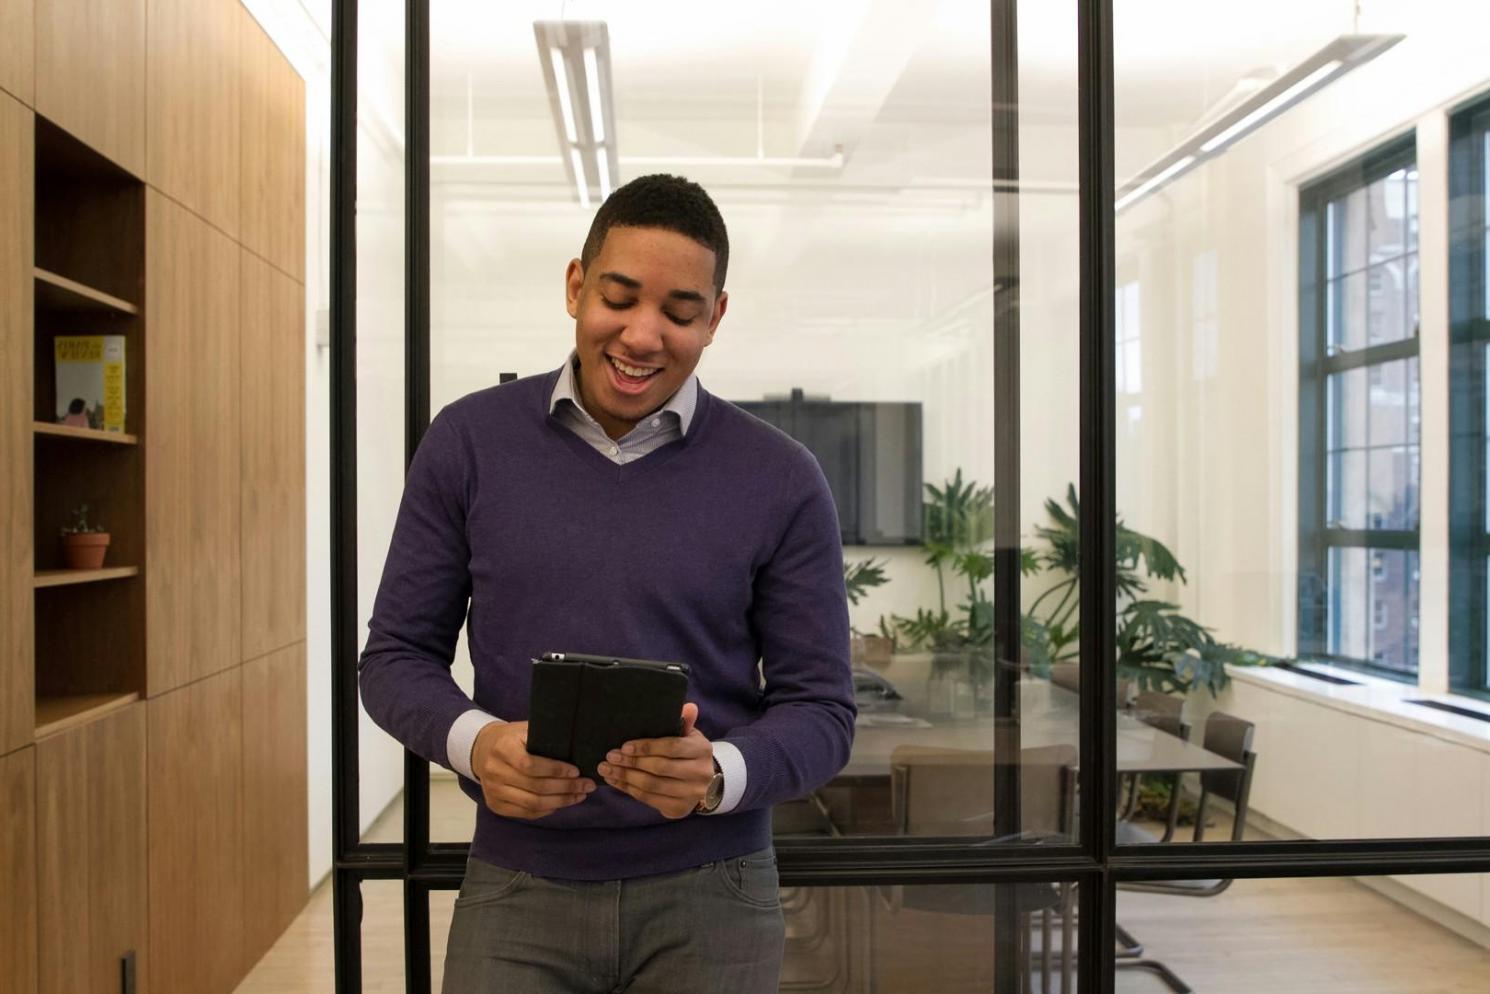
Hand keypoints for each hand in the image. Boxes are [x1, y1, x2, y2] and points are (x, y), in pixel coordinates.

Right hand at [470, 720, 595, 819]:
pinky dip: (546, 810)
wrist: (482, 749)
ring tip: (579, 796)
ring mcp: (493, 790)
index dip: (556, 770)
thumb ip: (545, 736)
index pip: (530, 764)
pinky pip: (525, 813)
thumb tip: (578, 744)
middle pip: (535, 787)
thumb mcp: (525, 729)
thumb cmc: (512, 738)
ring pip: (532, 803)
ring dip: (560, 802)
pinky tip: (561, 803)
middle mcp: (494, 771)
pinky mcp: (495, 805)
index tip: (576, 771)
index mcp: (503, 748)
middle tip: (587, 785)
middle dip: (566, 788)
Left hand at [598, 702, 714, 819]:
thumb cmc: (689, 753)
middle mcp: (700, 773)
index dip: (647, 747)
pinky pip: (649, 800)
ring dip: (625, 777)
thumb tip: (688, 706)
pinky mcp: (679, 810)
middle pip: (660, 768)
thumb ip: (685, 721)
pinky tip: (615, 781)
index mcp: (702, 750)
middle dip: (631, 762)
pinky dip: (629, 790)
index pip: (672, 747)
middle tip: (610, 756)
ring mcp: (690, 794)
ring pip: (651, 786)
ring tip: (606, 769)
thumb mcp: (689, 735)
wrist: (704, 783)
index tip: (624, 746)